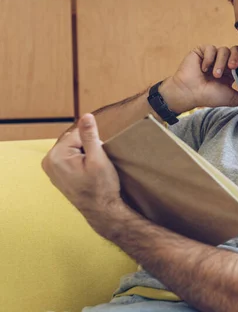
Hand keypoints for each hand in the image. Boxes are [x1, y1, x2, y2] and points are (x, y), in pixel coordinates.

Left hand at [41, 113, 123, 236]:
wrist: (101, 210)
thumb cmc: (101, 187)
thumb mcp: (98, 158)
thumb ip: (90, 136)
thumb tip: (86, 116)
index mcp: (56, 155)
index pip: (78, 134)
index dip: (93, 143)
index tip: (98, 159)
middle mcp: (48, 161)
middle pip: (74, 141)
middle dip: (88, 148)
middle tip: (95, 166)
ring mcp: (51, 169)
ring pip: (73, 149)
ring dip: (85, 155)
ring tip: (92, 171)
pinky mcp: (56, 174)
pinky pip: (70, 158)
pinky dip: (80, 162)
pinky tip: (87, 174)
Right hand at [162, 45, 237, 111]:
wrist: (189, 93)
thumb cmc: (208, 96)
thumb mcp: (231, 98)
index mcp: (230, 71)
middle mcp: (222, 62)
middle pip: (236, 51)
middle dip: (236, 58)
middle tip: (232, 68)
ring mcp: (212, 56)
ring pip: (223, 50)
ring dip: (220, 62)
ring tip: (215, 75)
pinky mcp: (202, 51)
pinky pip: (210, 48)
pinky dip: (209, 59)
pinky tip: (203, 69)